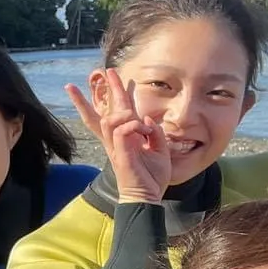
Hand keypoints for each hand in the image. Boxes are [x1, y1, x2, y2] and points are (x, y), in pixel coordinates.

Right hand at [66, 69, 170, 202]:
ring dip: (126, 113)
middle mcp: (118, 140)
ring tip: (138, 120)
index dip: (116, 93)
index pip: (119, 112)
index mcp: (128, 138)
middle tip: (107, 71)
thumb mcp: (160, 150)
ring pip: (111, 118)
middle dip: (108, 89)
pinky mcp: (120, 153)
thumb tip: (148, 119)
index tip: (111, 75)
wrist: (146, 197)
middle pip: (107, 111)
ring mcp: (117, 147)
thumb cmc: (152, 177)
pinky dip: (134, 126)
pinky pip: (122, 130)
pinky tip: (144, 131)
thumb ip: (154, 132)